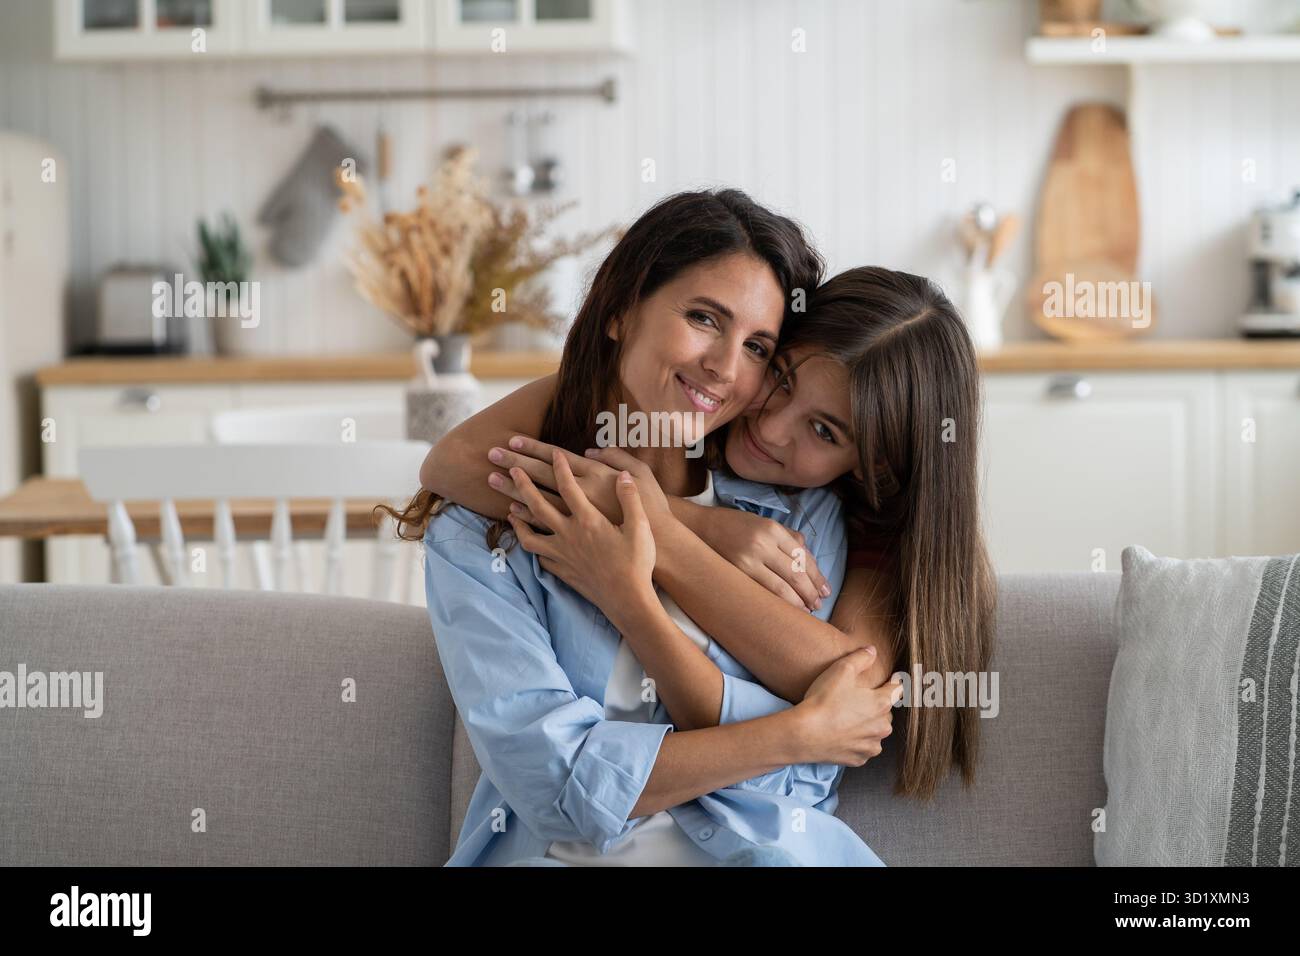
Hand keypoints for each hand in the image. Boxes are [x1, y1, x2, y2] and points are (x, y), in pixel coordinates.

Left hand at [505, 451, 656, 613]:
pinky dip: (531, 545)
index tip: (552, 452)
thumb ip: (629, 497)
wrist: (628, 599)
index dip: (559, 465)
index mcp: (589, 519)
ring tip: (509, 507)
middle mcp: (570, 534)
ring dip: (518, 517)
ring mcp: (562, 553)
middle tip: (509, 468)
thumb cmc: (638, 562)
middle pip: (538, 503)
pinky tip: (529, 540)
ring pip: (530, 532)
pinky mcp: (561, 569)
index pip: (569, 485)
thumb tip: (621, 475)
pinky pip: (538, 555)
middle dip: (522, 483)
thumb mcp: (639, 526)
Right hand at [690, 506, 828, 611]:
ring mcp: (749, 559)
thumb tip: (809, 555)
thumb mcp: (762, 522)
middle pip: (797, 571)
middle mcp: (763, 542)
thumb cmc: (732, 526)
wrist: (698, 528)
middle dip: (811, 591)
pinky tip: (788, 608)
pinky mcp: (737, 572)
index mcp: (772, 528)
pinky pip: (765, 590)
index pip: (803, 555)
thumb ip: (787, 536)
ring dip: (799, 600)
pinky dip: (780, 601)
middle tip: (819, 603)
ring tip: (807, 609)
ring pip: (783, 585)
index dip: (817, 575)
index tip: (825, 589)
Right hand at [793, 646, 902, 766]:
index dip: (893, 682)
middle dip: (875, 705)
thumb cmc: (823, 701)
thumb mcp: (841, 670)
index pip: (898, 689)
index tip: (890, 680)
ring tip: (847, 718)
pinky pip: (863, 747)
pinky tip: (842, 733)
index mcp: (881, 703)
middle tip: (856, 700)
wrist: (804, 734)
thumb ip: (861, 657)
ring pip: (876, 731)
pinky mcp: (859, 759)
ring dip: (867, 725)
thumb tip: (873, 651)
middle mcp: (882, 727)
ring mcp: (871, 745)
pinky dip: (856, 741)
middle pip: (886, 712)